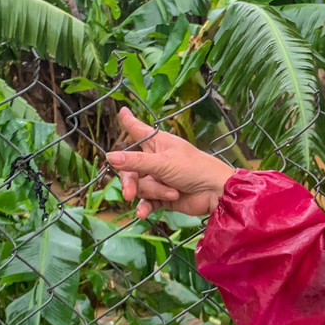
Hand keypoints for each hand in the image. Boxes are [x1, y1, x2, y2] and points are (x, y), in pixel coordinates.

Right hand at [105, 106, 236, 219]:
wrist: (214, 193)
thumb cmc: (193, 168)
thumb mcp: (162, 163)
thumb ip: (135, 162)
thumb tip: (109, 157)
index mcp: (157, 143)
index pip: (138, 129)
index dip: (129, 121)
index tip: (122, 110)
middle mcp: (155, 159)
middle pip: (129, 168)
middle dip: (130, 182)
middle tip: (129, 193)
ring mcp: (158, 178)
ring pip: (139, 187)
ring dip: (153, 192)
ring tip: (171, 193)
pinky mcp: (162, 196)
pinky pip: (146, 201)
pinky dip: (147, 206)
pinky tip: (143, 214)